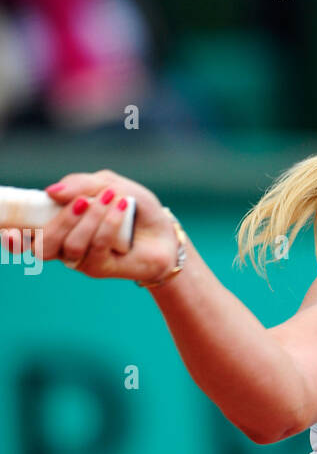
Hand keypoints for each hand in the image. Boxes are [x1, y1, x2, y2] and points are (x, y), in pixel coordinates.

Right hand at [5, 169, 178, 283]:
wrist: (164, 233)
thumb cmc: (134, 208)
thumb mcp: (109, 184)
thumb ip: (81, 184)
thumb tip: (51, 192)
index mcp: (59, 222)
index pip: (25, 235)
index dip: (12, 237)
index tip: (10, 232)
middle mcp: (64, 244)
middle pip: (44, 243)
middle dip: (61, 219)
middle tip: (82, 201)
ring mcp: (81, 259)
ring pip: (70, 246)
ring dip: (90, 219)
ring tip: (110, 200)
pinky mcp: (101, 269)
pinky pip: (96, 248)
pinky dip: (108, 224)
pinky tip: (121, 208)